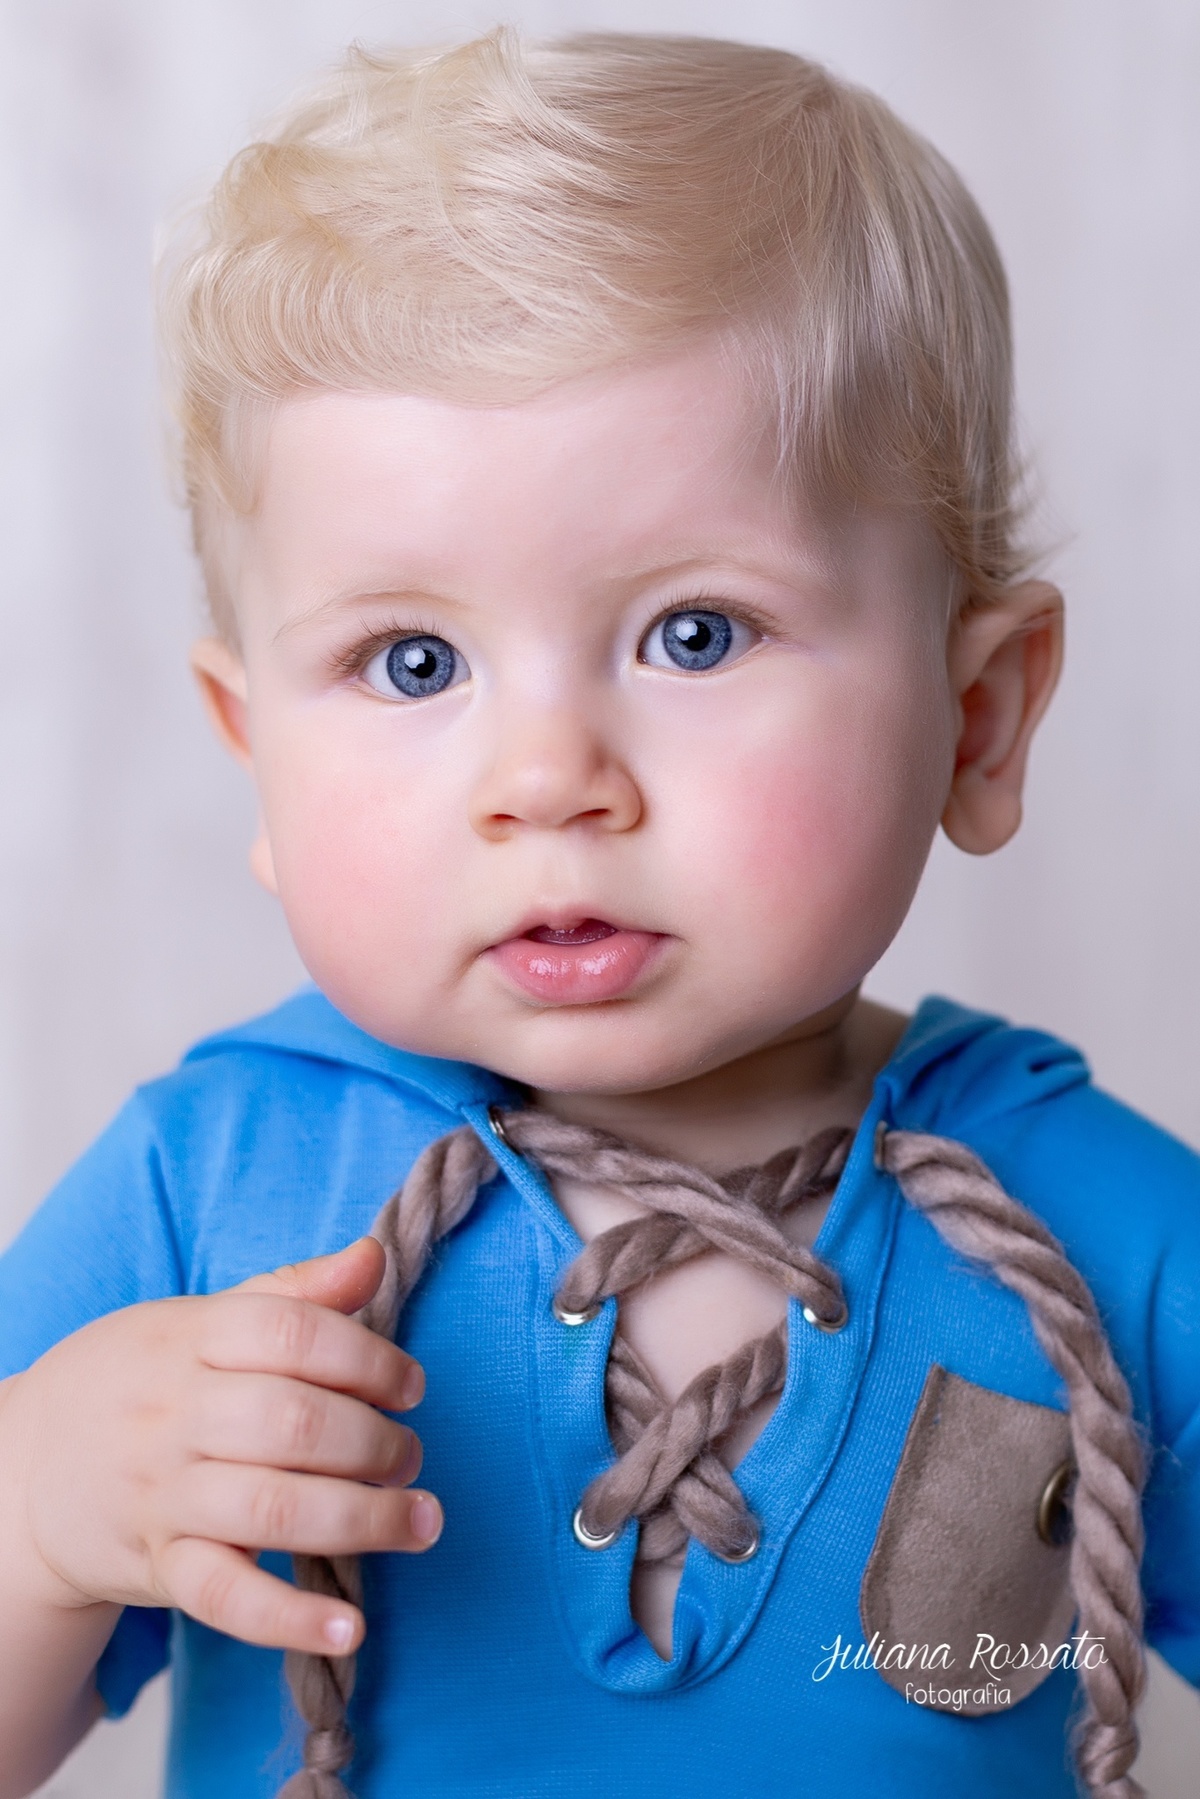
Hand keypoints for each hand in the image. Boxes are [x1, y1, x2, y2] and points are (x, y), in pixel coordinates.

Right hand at [0, 1238, 438, 1655]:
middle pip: (291, 1422)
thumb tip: (372, 1257)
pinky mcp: (158, 1569)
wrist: (28, 1467)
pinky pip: (224, 1598)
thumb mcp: (201, 1320)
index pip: (291, 1333)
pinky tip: (348, 1626)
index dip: (367, 1357)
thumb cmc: (142, 1381)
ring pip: (271, 1508)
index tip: (409, 1386)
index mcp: (191, 1340)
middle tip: (410, 1456)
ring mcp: (164, 1495)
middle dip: (373, 1442)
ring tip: (419, 1521)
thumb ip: (294, 1293)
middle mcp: (176, 1415)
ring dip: (363, 1519)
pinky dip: (289, 1619)